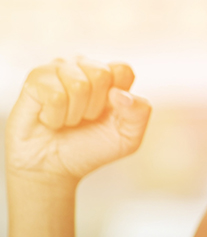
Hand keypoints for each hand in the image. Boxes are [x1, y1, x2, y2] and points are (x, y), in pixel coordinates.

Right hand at [5, 58, 150, 183]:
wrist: (53, 169)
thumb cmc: (90, 149)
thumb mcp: (128, 137)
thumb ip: (139, 112)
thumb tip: (119, 93)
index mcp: (110, 77)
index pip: (123, 70)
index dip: (118, 99)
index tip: (107, 114)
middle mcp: (85, 67)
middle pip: (102, 74)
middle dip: (95, 107)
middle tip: (84, 119)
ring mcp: (59, 70)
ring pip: (78, 85)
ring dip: (74, 114)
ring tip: (67, 120)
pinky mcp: (36, 80)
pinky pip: (55, 96)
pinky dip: (55, 117)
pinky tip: (50, 120)